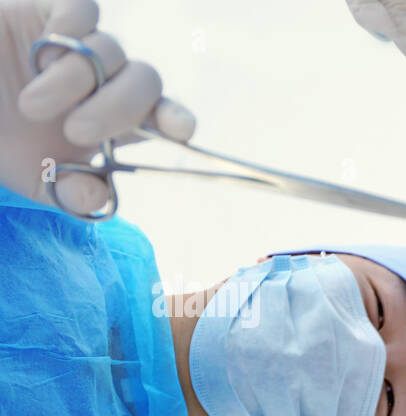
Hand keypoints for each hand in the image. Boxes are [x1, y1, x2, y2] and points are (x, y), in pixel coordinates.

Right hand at [0, 0, 194, 212]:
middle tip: (77, 130)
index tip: (179, 130)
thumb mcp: (39, 179)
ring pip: (110, 50)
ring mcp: (81, 47)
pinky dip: (71, 32)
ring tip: (31, 106)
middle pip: (146, 81)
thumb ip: (71, 194)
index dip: (176, 118)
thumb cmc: (3, 142)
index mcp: (116, 122)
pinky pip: (83, 11)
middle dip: (119, 108)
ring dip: (74, 82)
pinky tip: (43, 56)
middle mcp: (106, 82)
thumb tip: (98, 199)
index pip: (163, 114)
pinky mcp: (51, 15)